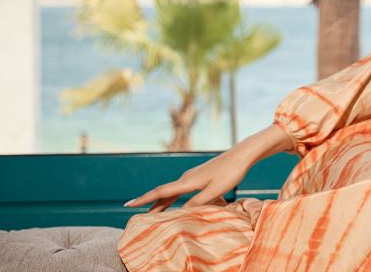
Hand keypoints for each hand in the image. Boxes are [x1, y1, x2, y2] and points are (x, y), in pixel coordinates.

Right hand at [123, 148, 251, 213]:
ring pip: (173, 191)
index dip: (144, 200)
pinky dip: (175, 198)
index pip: (161, 193)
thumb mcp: (215, 190)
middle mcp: (187, 178)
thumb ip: (198, 202)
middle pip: (164, 193)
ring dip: (162, 202)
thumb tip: (180, 212)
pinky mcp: (200, 176)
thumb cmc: (231, 172)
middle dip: (150, 205)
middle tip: (137, 216)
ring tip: (154, 213)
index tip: (128, 205)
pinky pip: (182, 189)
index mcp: (188, 181)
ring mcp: (193, 176)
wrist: (242, 154)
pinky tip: (180, 204)